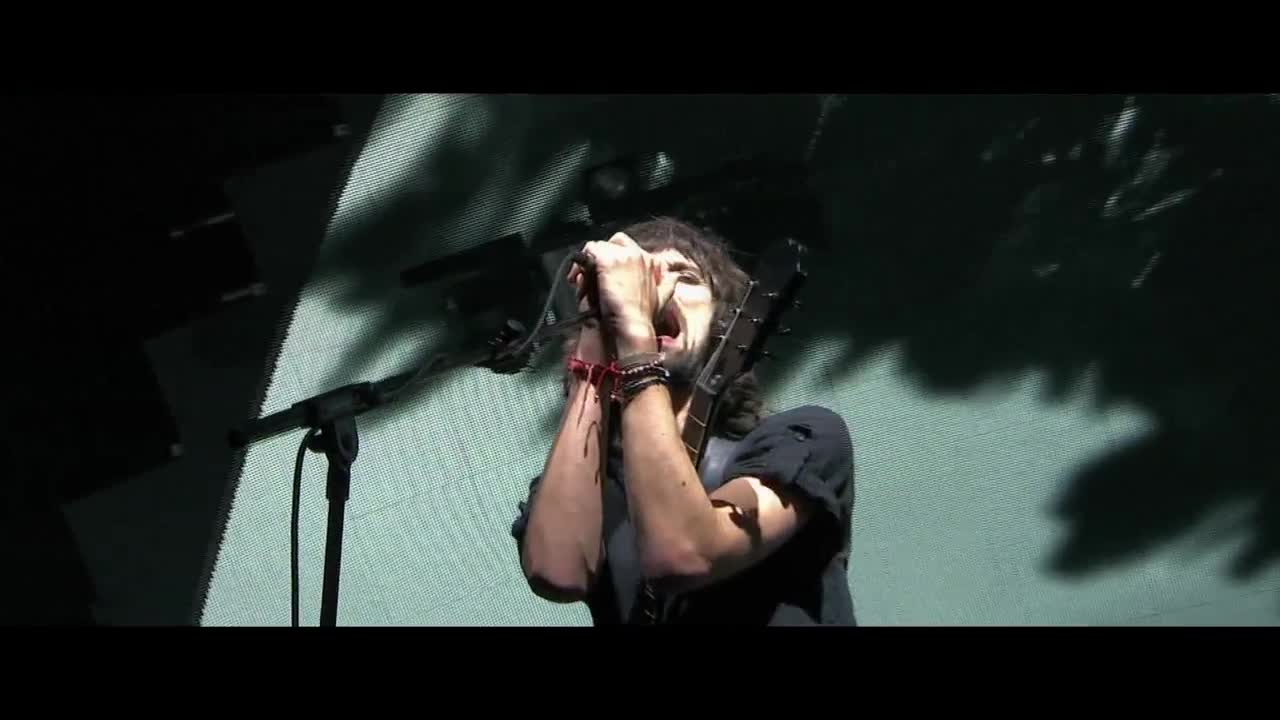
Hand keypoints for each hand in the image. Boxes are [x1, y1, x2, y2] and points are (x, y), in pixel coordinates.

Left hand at [569, 233, 667, 354]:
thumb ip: (668, 284)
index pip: (629, 248)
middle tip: (590, 276)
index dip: (615, 259)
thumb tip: (674, 276)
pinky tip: (576, 278)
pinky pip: (589, 250)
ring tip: (581, 281)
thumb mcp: (663, 298)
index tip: (607, 276)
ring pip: (598, 247)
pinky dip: (580, 263)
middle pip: (613, 244)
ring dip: (588, 262)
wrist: (634, 327)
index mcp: (651, 261)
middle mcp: (638, 254)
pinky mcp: (607, 260)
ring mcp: (623, 255)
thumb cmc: (645, 318)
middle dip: (601, 257)